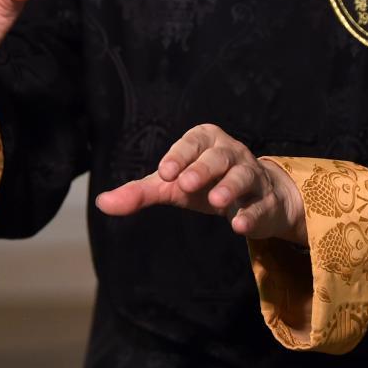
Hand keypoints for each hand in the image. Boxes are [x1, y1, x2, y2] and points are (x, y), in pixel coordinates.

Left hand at [95, 123, 307, 246]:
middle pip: (218, 156)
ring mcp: (252, 176)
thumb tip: (101, 202)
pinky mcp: (265, 202)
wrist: (255, 197)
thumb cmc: (206, 183)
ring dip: (230, 187)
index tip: (164, 172)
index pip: (192, 142)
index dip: (179, 155)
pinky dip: (251, 215)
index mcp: (206, 141)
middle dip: (202, 168)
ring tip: (217, 202)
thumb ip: (140, 192)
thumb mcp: (173, 185)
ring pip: (243, 176)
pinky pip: (261, 205)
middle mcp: (231, 153)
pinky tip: (240, 226)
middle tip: (185, 184)